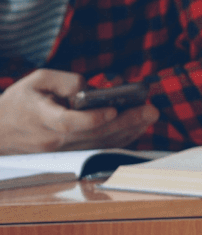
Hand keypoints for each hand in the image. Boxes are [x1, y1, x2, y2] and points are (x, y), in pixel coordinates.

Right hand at [0, 69, 159, 153]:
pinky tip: (137, 127)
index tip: (112, 109)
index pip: (67, 123)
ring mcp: (61, 150)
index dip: (91, 119)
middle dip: (125, 122)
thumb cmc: (20, 101)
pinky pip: (97, 148)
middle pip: (93, 134)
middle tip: (150, 110)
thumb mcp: (37, 80)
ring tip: (149, 116)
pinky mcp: (68, 154)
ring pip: (99, 143)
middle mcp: (52, 139)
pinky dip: (118, 139)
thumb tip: (90, 88)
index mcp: (41, 117)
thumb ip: (65, 81)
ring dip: (128, 131)